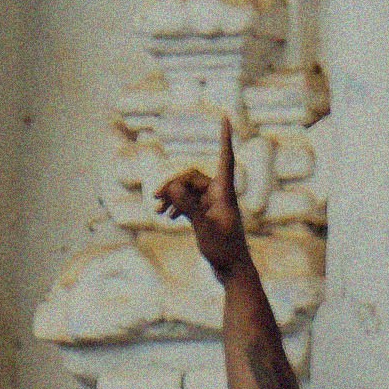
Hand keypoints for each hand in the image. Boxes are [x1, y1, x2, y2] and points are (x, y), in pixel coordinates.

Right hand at [155, 121, 248, 281]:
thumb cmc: (224, 250)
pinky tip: (168, 217)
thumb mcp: (204, 229)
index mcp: (225, 193)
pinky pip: (190, 201)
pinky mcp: (208, 214)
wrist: (233, 271)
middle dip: (173, 185)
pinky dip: (178, 205)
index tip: (225, 118)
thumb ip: (189, 207)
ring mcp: (214, 204)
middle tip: (156, 200)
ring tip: (158, 211)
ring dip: (173, 197)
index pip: (225, 158)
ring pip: (189, 190)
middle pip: (193, 177)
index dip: (224, 138)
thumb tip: (173, 187)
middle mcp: (220, 194)